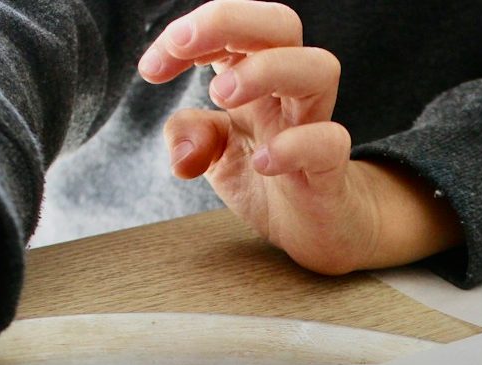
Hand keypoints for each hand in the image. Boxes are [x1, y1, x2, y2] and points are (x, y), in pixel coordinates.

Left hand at [138, 0, 459, 274]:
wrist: (314, 226)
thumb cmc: (267, 176)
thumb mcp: (213, 152)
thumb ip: (188, 135)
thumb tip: (183, 151)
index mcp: (257, 75)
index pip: (232, 28)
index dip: (188, 33)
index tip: (151, 69)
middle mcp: (289, 91)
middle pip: (281, 23)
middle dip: (228, 21)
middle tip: (182, 47)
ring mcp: (314, 126)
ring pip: (318, 69)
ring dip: (265, 70)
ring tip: (221, 95)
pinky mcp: (330, 169)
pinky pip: (329, 142)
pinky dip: (294, 147)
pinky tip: (262, 162)